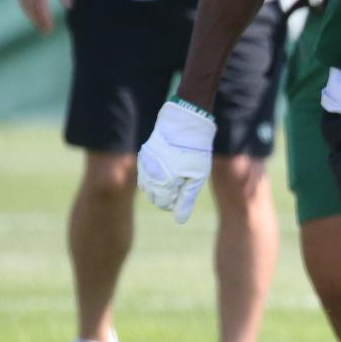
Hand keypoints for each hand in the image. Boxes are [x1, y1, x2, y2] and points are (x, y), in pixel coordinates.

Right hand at [18, 0, 70, 33]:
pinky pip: (22, 2)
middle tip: (46, 32)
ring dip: (32, 18)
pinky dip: (27, 10)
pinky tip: (32, 16)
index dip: (45, 19)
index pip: (42, 8)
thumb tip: (69, 6)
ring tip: (39, 27)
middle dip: (39, 22)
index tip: (50, 28)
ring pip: (26, 7)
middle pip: (33, 10)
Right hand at [137, 99, 215, 223]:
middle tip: (181, 182)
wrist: (185, 121)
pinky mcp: (143, 155)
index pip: (164, 204)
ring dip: (159, 186)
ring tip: (174, 175)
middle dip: (166, 195)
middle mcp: (149, 174)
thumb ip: (186, 200)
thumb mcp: (196, 177)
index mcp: (163, 182)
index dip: (176, 202)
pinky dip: (153, 176)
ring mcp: (144, 164)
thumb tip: (180, 220)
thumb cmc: (195, 150)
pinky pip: (144, 173)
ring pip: (147, 186)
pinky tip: (166, 168)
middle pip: (154, 197)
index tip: (186, 190)